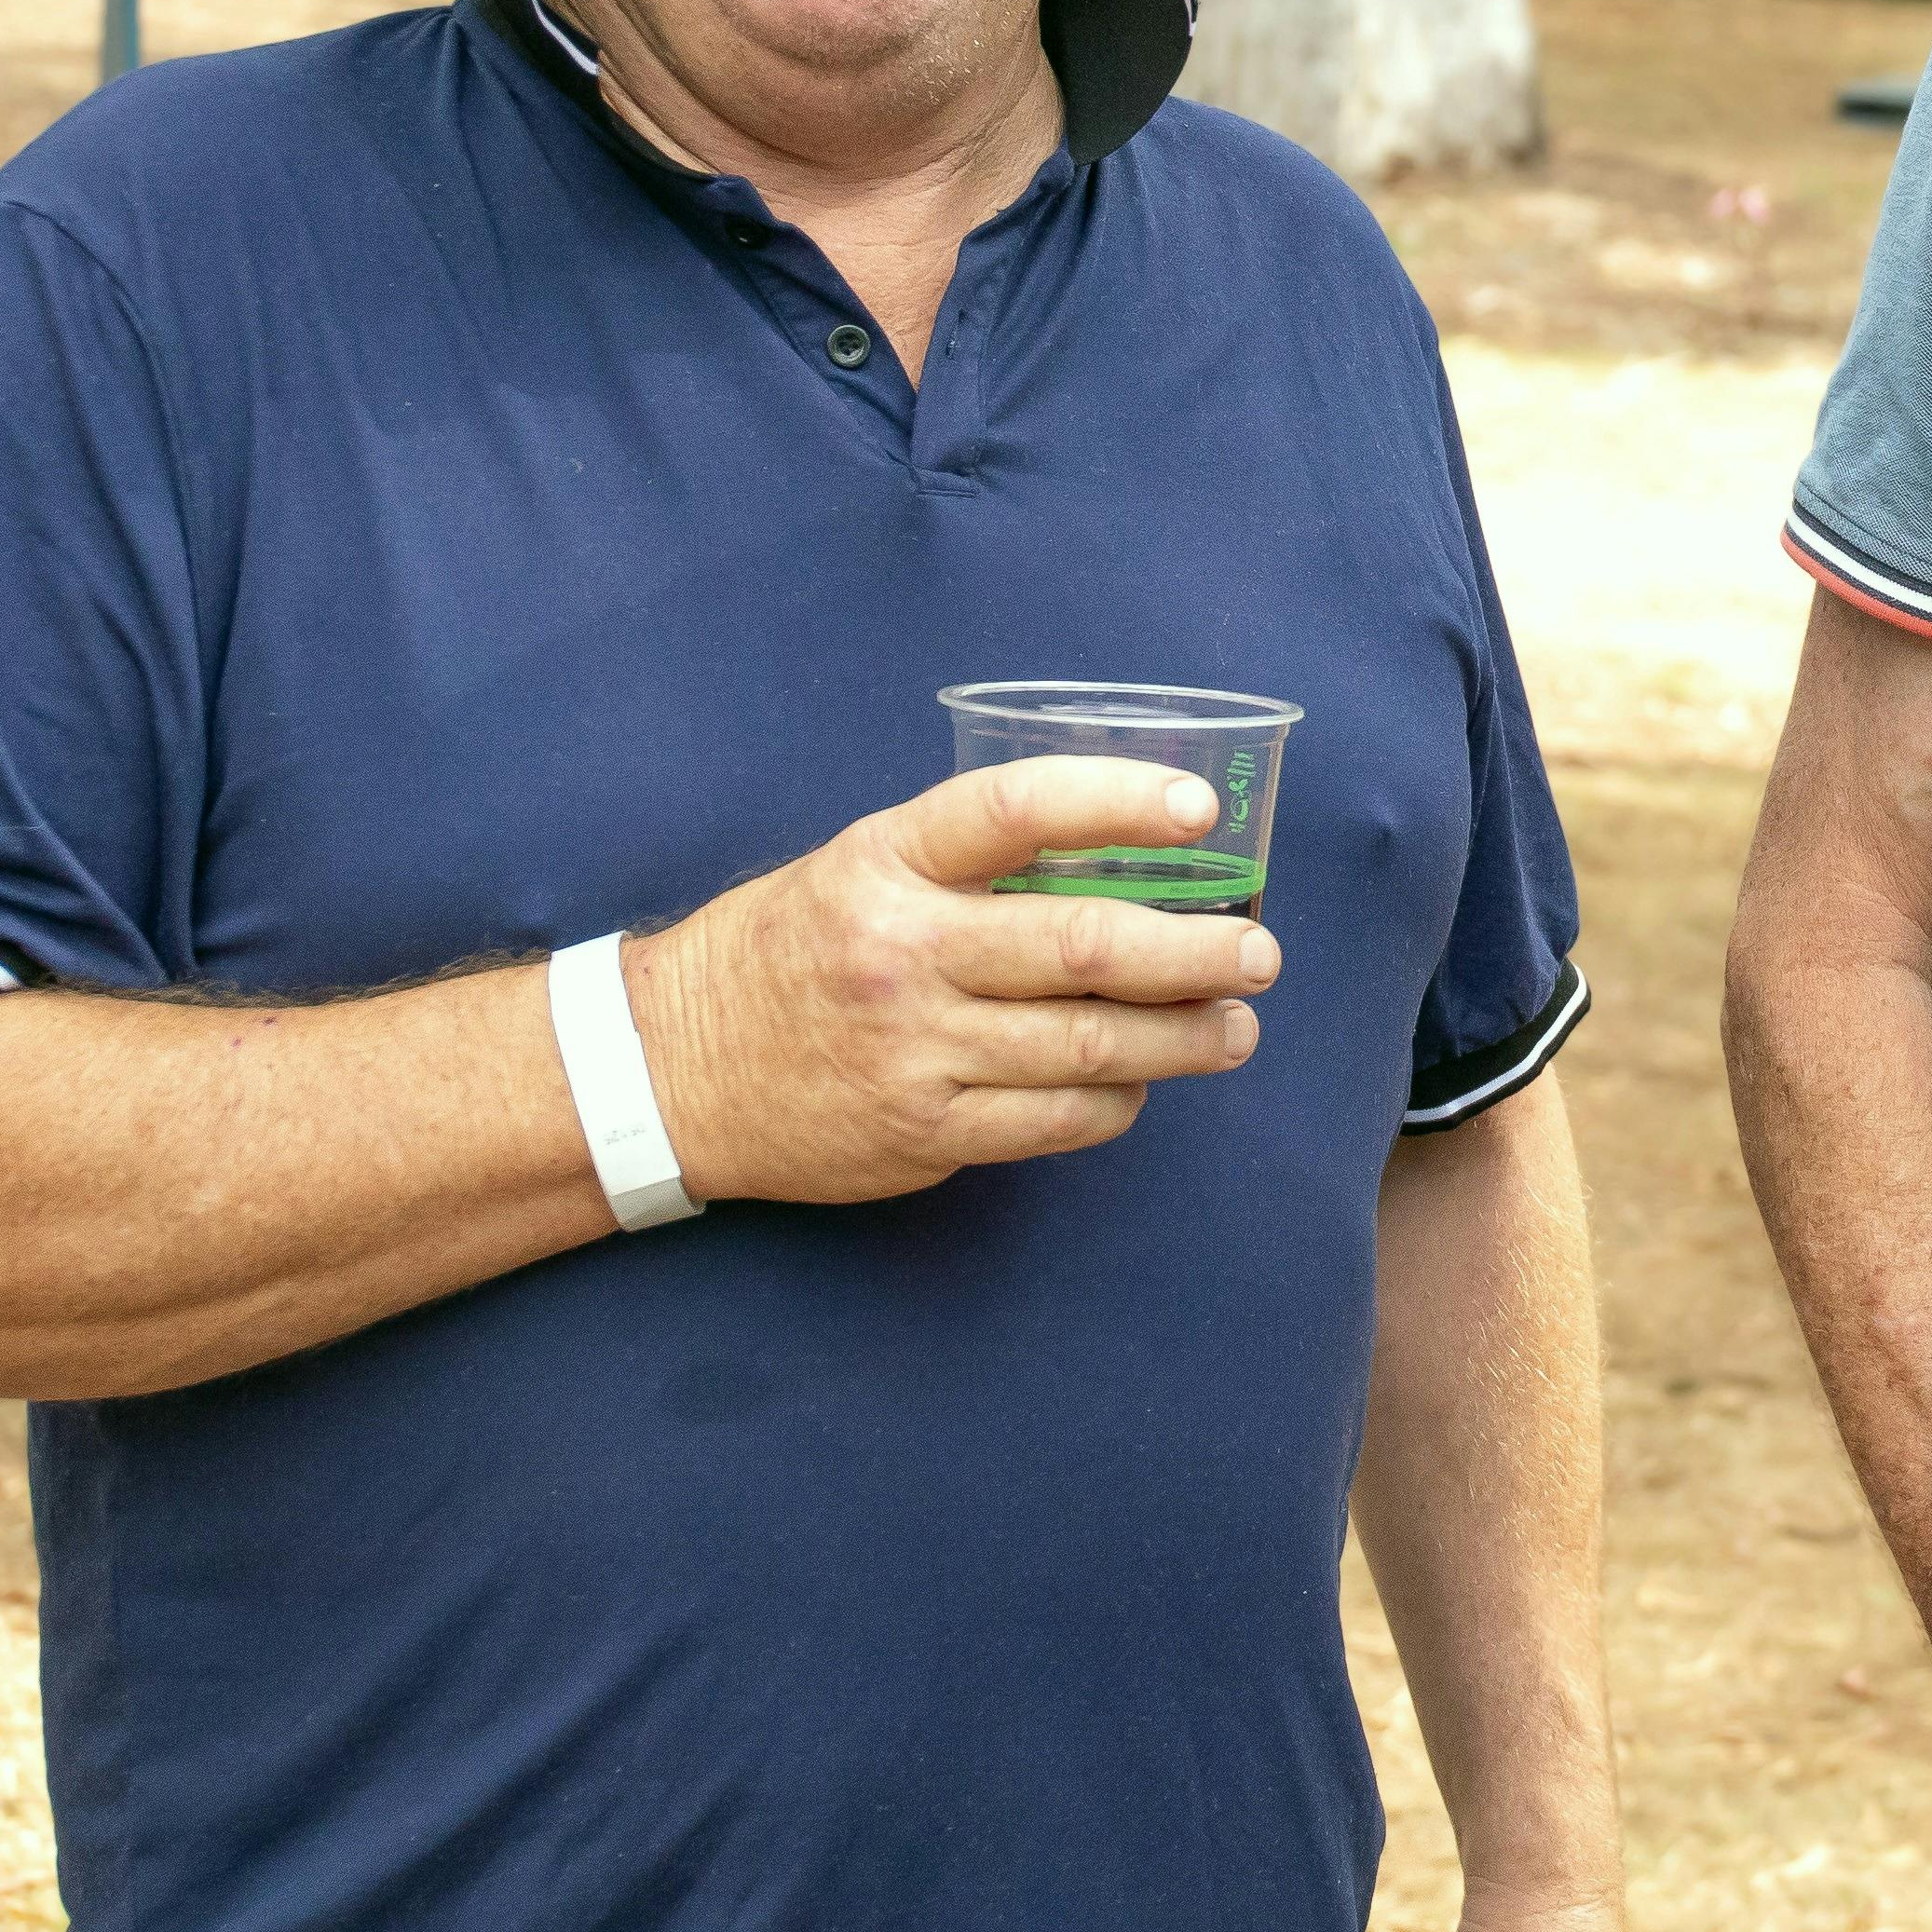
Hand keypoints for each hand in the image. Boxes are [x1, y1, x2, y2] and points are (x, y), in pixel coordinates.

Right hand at [637, 758, 1271, 1202]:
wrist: (671, 1070)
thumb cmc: (789, 950)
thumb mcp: (858, 869)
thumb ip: (968, 863)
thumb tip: (1122, 859)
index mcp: (884, 861)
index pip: (1014, 810)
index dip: (1117, 800)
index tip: (1199, 811)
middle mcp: (903, 953)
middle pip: (1083, 945)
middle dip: (1195, 951)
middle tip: (1259, 951)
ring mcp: (914, 1050)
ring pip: (1090, 1045)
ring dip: (1184, 1036)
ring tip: (1235, 1025)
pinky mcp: (923, 1132)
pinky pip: (1055, 1117)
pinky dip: (1118, 1100)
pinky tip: (1146, 1082)